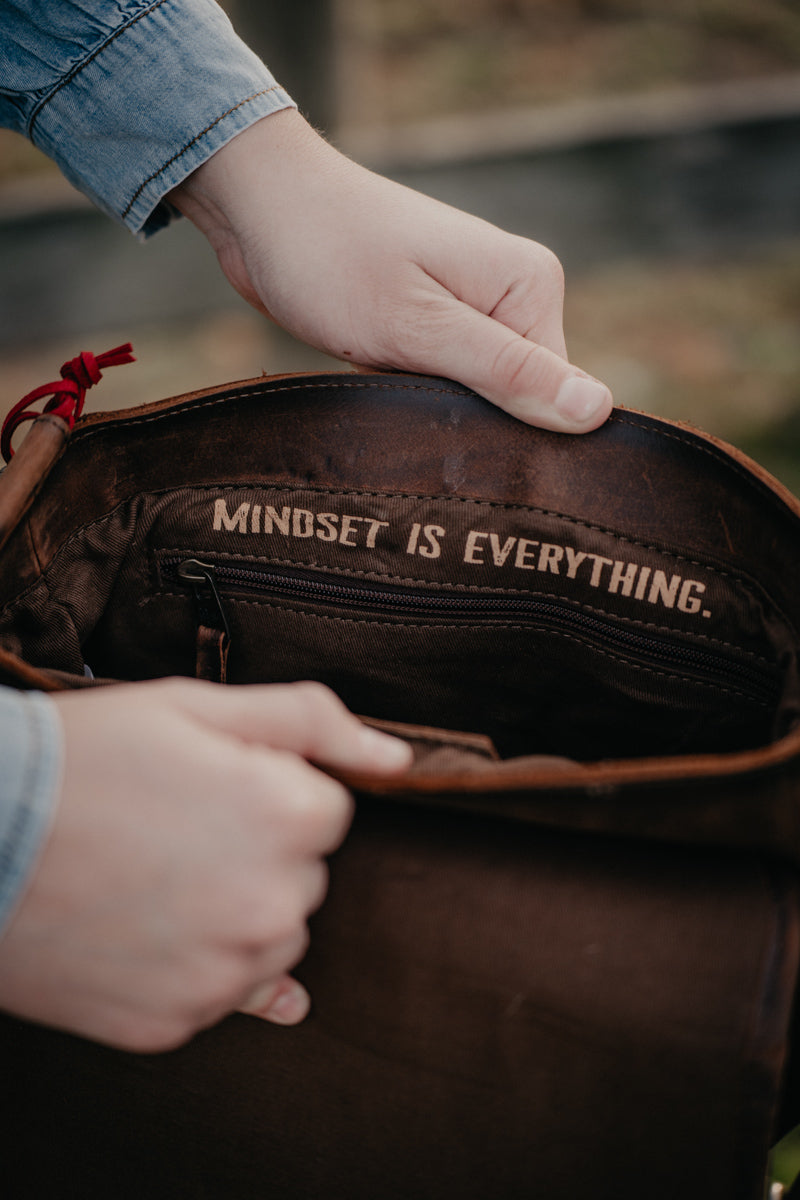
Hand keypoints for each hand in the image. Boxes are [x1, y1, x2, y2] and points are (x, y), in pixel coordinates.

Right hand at [0, 679, 410, 1051]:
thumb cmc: (84, 759)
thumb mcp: (197, 708)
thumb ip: (311, 721)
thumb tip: (397, 758)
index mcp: (289, 817)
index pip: (328, 810)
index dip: (269, 790)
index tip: (208, 786)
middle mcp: (273, 906)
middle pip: (304, 877)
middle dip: (259, 850)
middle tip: (172, 828)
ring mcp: (224, 974)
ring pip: (272, 939)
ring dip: (235, 912)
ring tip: (154, 877)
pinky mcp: (177, 1022)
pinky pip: (224, 995)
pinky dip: (195, 965)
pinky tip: (149, 930)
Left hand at [170, 109, 611, 432]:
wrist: (259, 206)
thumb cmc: (331, 255)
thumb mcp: (419, 327)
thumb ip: (507, 372)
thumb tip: (598, 412)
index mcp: (530, 287)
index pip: (555, 396)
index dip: (514, 437)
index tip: (459, 457)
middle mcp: (512, 295)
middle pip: (519, 399)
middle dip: (470, 427)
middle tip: (415, 439)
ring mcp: (472, 308)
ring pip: (477, 397)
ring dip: (437, 417)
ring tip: (393, 417)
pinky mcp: (434, 321)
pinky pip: (444, 383)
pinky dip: (415, 401)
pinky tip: (384, 403)